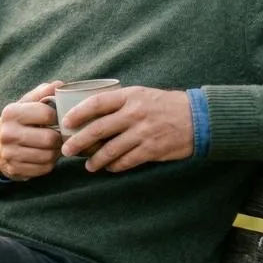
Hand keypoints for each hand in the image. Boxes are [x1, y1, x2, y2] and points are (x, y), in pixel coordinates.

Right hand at [0, 81, 64, 180]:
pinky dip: (49, 163)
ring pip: (49, 156)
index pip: (47, 114)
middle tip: (59, 135)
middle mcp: (8, 133)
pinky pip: (44, 168)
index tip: (57, 118)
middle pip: (50, 138)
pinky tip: (45, 155)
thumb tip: (59, 84)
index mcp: (11, 113)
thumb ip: (42, 93)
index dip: (58, 116)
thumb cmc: (17, 122)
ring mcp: (10, 153)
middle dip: (59, 137)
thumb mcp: (25, 104)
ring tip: (53, 145)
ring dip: (56, 151)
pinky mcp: (15, 169)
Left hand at [60, 87, 193, 172]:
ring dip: (96, 159)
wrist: (197, 117)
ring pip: (111, 149)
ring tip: (88, 165)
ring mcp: (143, 132)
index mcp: (130, 96)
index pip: (97, 103)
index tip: (66, 122)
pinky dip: (115, 166)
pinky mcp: (152, 149)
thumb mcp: (141, 94)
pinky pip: (127, 161)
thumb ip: (119, 102)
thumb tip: (90, 112)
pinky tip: (109, 168)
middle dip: (79, 141)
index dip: (78, 113)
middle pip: (99, 129)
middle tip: (66, 150)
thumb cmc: (164, 105)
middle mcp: (135, 113)